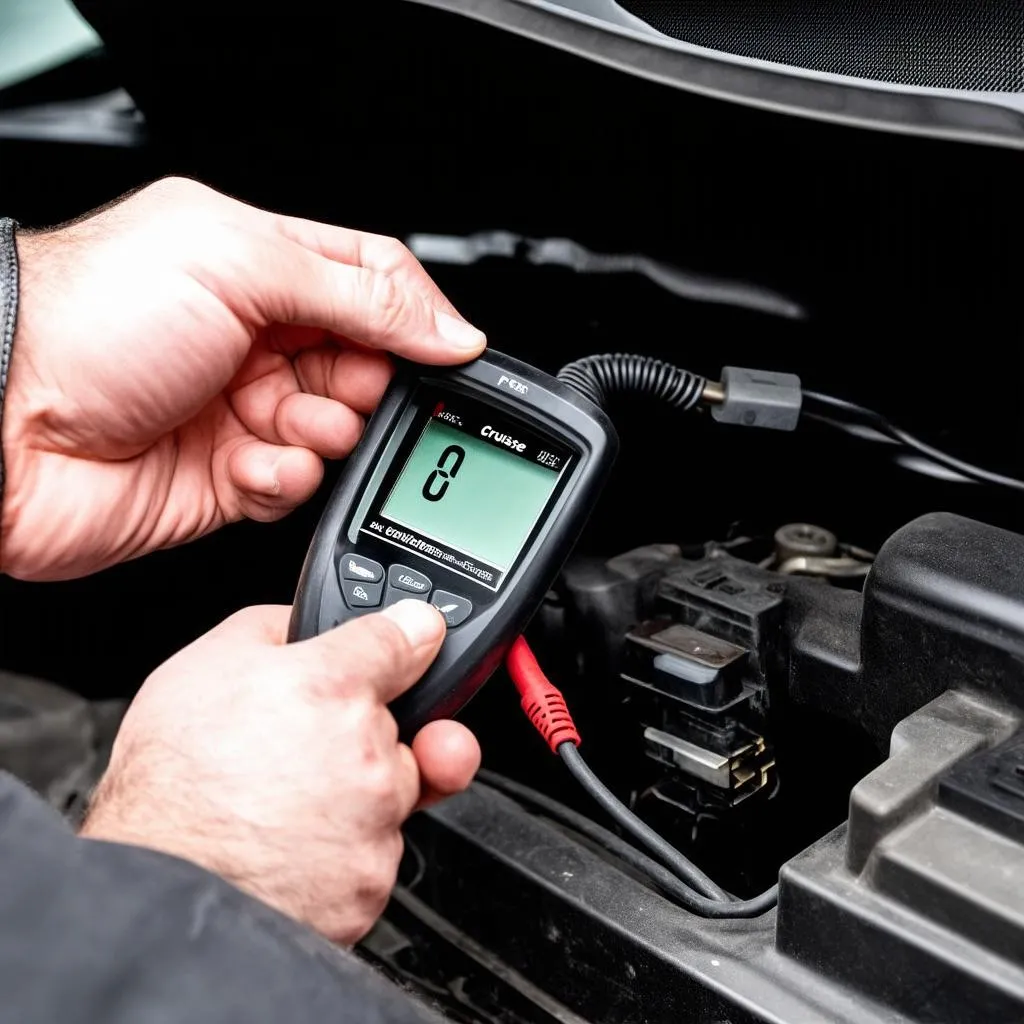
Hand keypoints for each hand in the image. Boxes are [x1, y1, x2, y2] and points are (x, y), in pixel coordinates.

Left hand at [4, 177, 484, 579]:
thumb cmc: (87, 320)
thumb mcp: (236, 262)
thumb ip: (357, 295)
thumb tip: (447, 328)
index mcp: (260, 267)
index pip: (374, 284)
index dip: (415, 320)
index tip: (443, 351)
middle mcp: (256, 339)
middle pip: (367, 365)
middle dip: (364, 385)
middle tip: (331, 386)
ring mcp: (242, 410)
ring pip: (339, 433)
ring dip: (322, 436)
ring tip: (276, 427)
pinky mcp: (228, 478)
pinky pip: (295, 487)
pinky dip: (282, 482)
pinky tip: (245, 465)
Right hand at [80, 599, 479, 945]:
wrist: (157, 888)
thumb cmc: (169, 783)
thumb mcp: (202, 665)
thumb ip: (272, 628)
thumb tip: (303, 621)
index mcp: (332, 686)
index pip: (409, 638)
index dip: (411, 636)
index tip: (420, 637)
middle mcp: (366, 751)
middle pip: (395, 727)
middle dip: (359, 736)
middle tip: (298, 755)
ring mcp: (375, 822)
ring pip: (389, 795)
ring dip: (355, 798)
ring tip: (283, 808)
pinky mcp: (372, 882)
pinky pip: (373, 854)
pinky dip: (342, 852)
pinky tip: (290, 847)